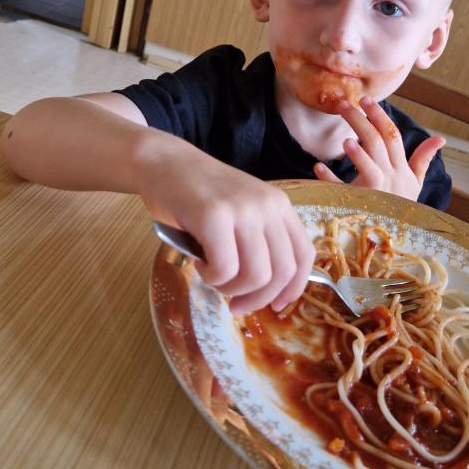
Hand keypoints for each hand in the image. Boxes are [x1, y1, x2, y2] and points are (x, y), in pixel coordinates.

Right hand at [137, 135, 314, 313]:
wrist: (164, 163)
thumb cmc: (199, 195)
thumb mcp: (242, 212)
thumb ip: (259, 241)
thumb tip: (267, 292)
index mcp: (279, 205)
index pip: (304, 255)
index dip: (293, 288)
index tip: (275, 306)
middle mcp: (268, 205)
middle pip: (282, 272)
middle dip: (258, 299)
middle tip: (234, 304)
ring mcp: (242, 209)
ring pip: (256, 276)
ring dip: (231, 288)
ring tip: (212, 275)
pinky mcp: (214, 216)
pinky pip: (224, 269)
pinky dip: (211, 277)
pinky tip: (198, 263)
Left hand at [313, 96, 444, 200]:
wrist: (395, 241)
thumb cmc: (401, 207)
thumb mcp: (415, 184)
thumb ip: (423, 159)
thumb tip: (441, 138)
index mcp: (401, 170)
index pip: (392, 137)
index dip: (379, 117)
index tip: (366, 100)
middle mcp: (390, 179)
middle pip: (376, 144)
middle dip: (361, 121)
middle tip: (344, 104)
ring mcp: (374, 193)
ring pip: (369, 169)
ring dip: (357, 155)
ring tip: (345, 141)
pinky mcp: (356, 206)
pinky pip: (343, 193)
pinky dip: (330, 180)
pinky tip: (318, 167)